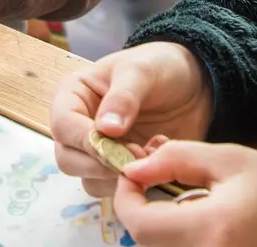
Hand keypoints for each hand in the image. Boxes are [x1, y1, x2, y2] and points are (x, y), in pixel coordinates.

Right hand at [50, 42, 214, 197]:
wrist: (193, 85)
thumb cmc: (160, 66)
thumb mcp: (142, 71)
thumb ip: (123, 98)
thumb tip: (105, 130)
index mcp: (74, 96)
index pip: (62, 125)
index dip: (83, 139)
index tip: (114, 143)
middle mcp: (79, 127)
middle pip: (69, 160)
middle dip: (102, 163)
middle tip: (137, 153)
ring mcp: (99, 151)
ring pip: (90, 180)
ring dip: (121, 175)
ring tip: (151, 151)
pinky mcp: (119, 169)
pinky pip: (115, 189)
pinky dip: (136, 182)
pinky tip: (157, 158)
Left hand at [115, 141, 256, 246]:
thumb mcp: (227, 159)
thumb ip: (176, 159)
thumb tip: (134, 169)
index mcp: (210, 228)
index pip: (140, 224)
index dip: (125, 198)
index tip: (131, 176)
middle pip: (146, 243)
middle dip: (140, 212)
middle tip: (150, 185)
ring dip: (157, 227)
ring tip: (175, 201)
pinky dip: (176, 238)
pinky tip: (190, 220)